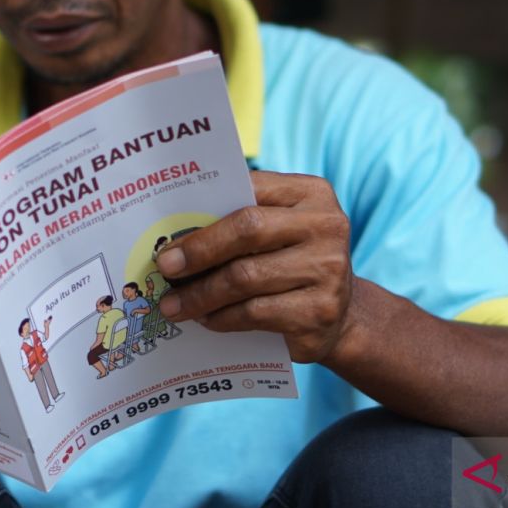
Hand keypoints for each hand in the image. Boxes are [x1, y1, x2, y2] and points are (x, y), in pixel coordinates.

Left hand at [155, 171, 354, 362]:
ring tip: (174, 304)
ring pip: (246, 277)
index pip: (250, 189)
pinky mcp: (319, 312)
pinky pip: (255, 312)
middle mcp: (327, 226)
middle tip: (165, 268)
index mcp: (312, 193)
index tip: (169, 236)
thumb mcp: (280, 230)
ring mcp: (328, 270)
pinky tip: (205, 319)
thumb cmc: (294, 263)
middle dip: (199, 251)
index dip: (205, 211)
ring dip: (201, 293)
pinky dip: (222, 317)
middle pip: (248, 229)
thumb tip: (177, 233)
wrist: (341, 316)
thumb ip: (243, 219)